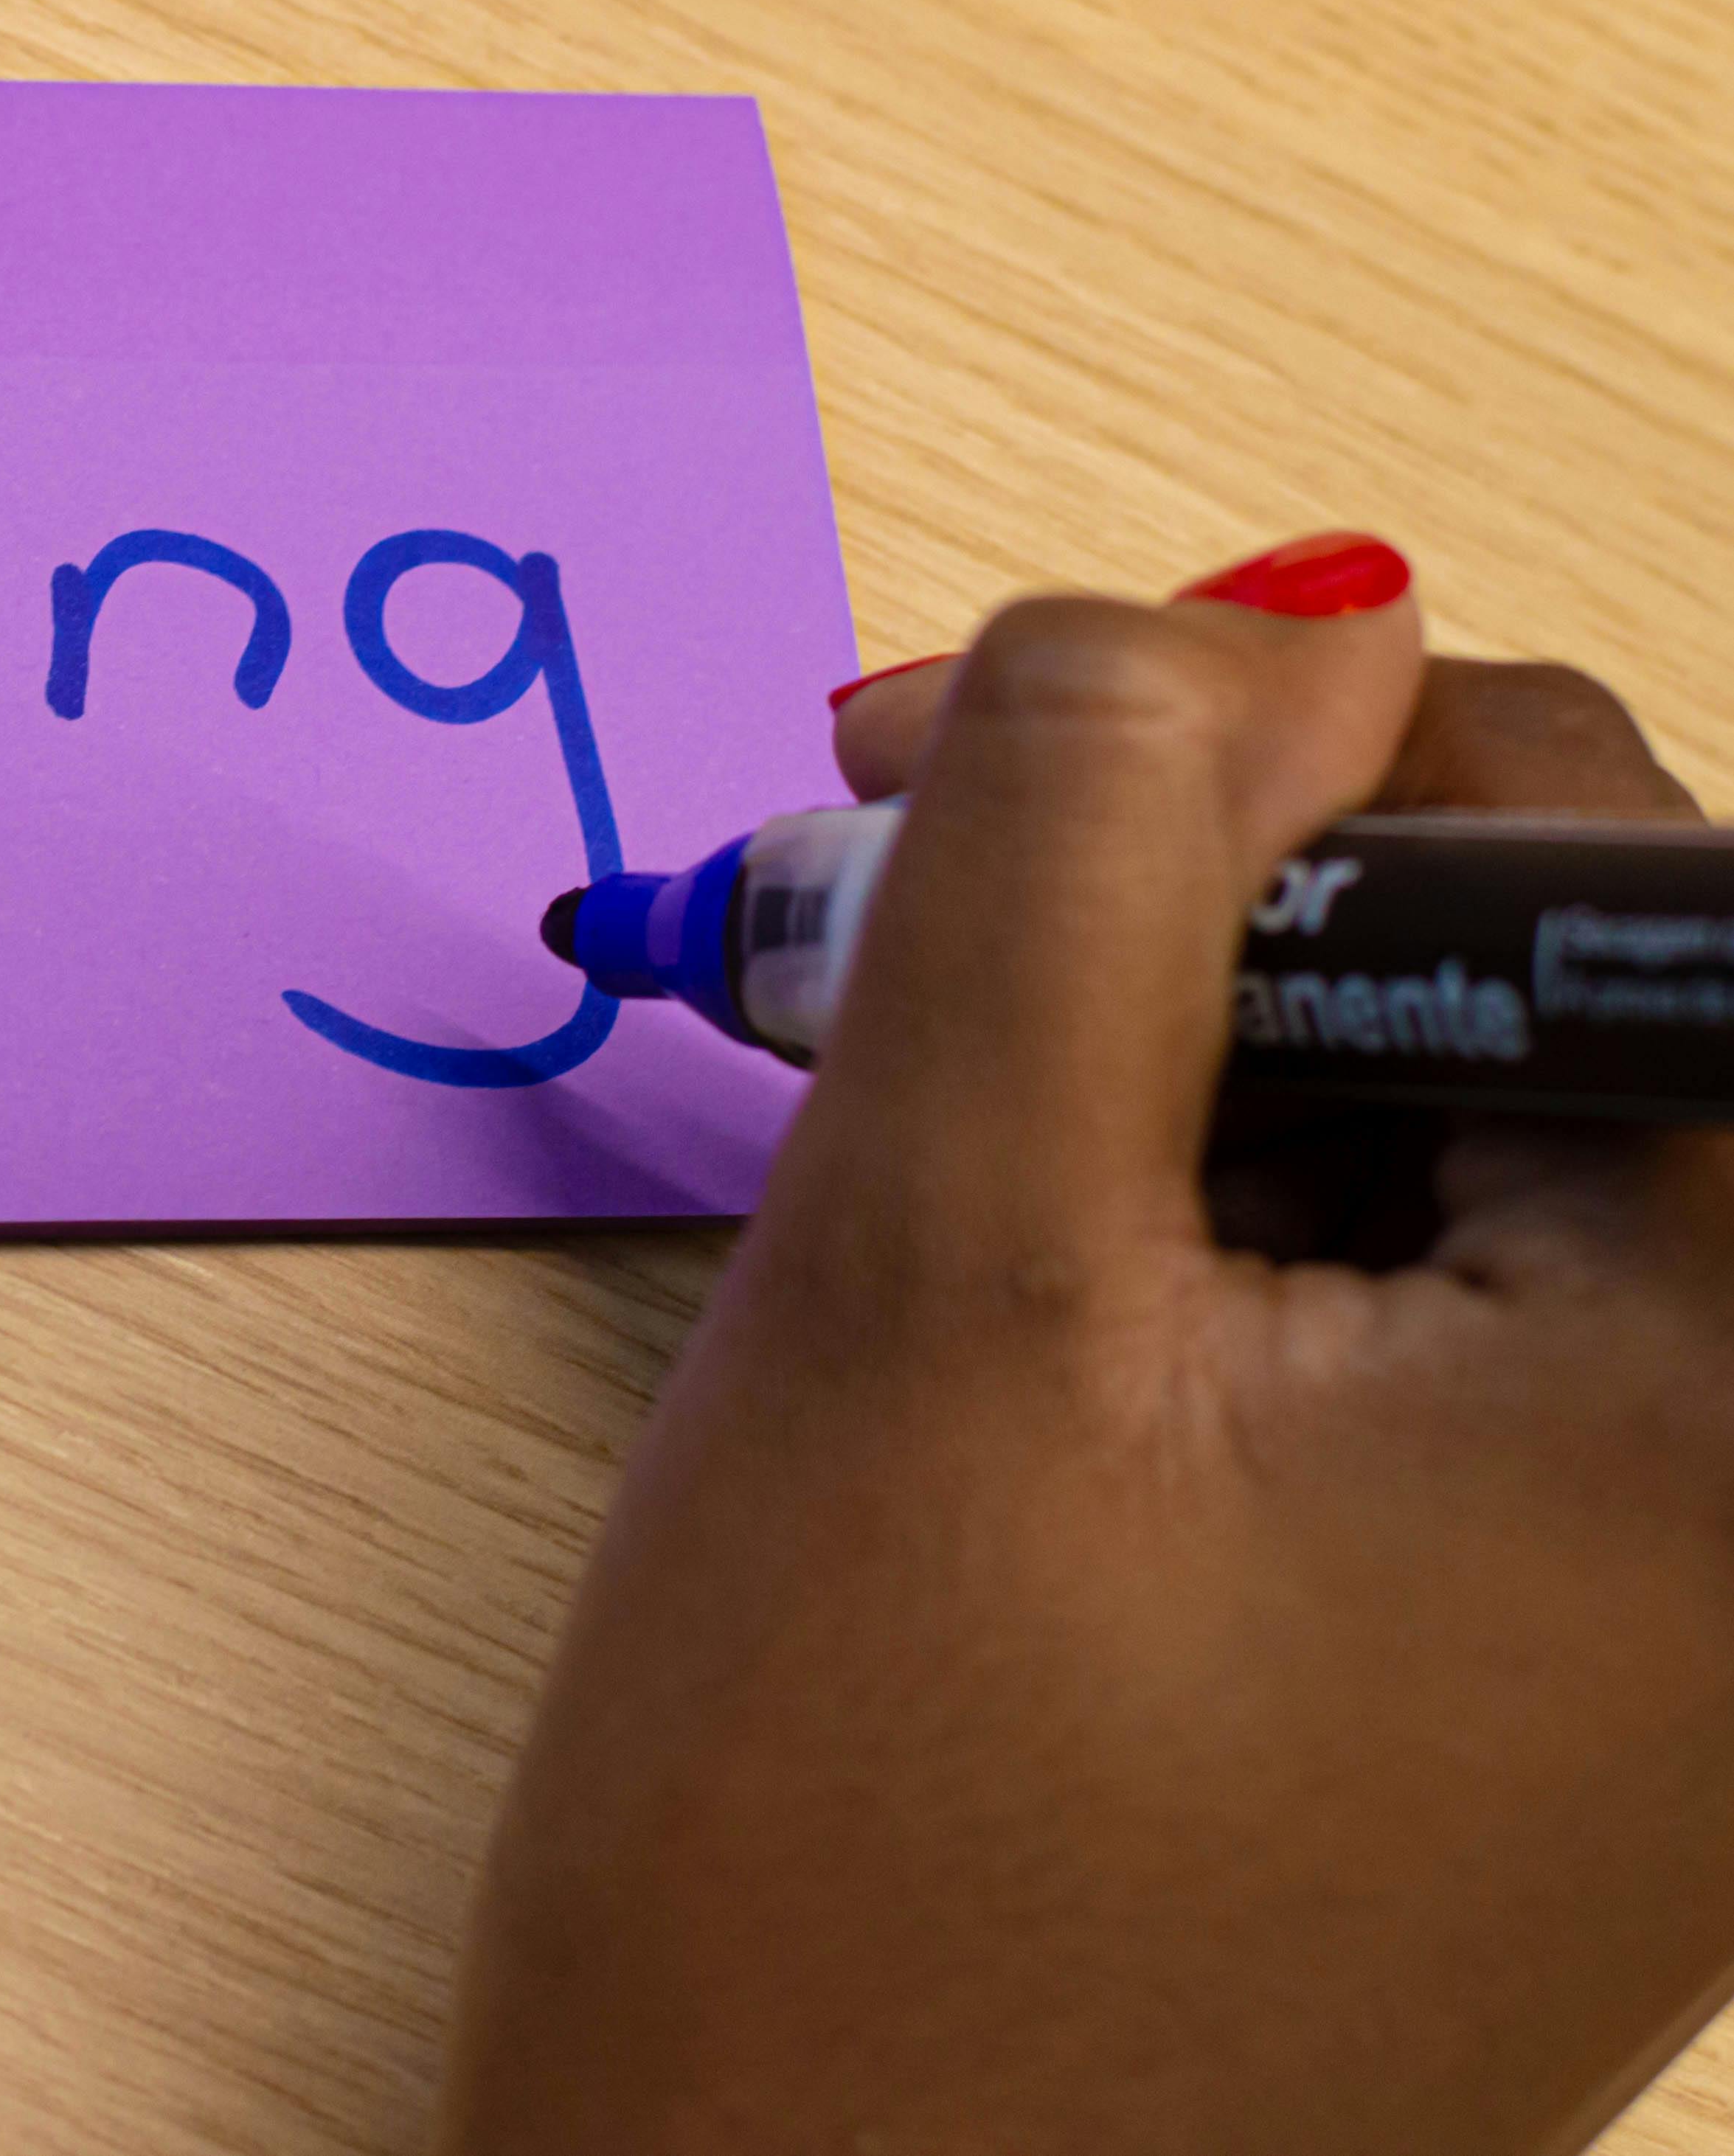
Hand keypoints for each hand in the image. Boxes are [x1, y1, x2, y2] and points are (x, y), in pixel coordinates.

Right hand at [437, 532, 1733, 2153]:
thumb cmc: (858, 1876)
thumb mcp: (931, 1279)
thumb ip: (1078, 865)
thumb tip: (1219, 631)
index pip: (1591, 857)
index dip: (1267, 745)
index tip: (948, 756)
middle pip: (1516, 995)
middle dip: (1184, 918)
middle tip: (875, 964)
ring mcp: (1650, 1611)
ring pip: (1427, 1150)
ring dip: (1157, 1076)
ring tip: (905, 1179)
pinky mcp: (1511, 1672)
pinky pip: (1391, 1329)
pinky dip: (1184, 1245)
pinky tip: (992, 1317)